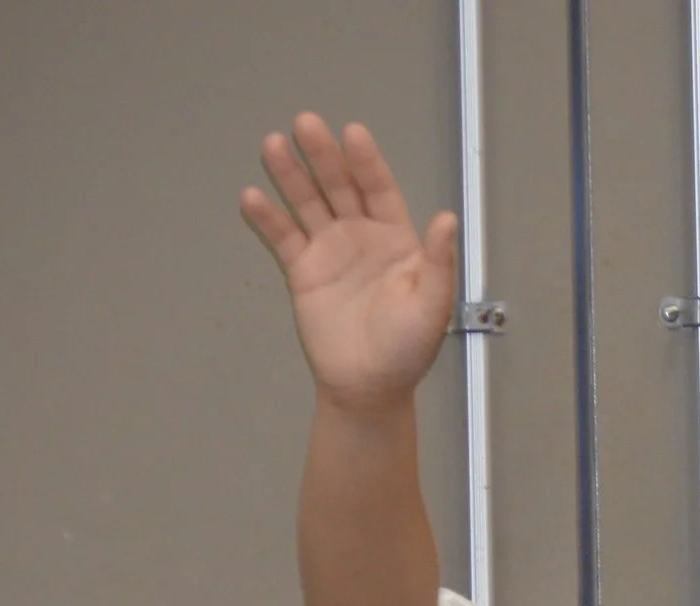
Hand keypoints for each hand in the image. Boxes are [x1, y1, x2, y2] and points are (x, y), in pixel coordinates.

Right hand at [240, 113, 457, 410]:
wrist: (368, 387)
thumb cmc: (407, 349)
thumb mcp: (432, 306)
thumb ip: (438, 262)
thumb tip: (447, 219)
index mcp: (396, 239)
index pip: (379, 189)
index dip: (366, 162)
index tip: (352, 133)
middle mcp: (361, 236)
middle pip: (338, 186)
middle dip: (322, 156)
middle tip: (305, 123)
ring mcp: (330, 251)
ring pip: (307, 203)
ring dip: (289, 175)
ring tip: (272, 145)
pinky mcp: (303, 272)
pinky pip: (283, 238)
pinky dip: (267, 219)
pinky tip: (252, 197)